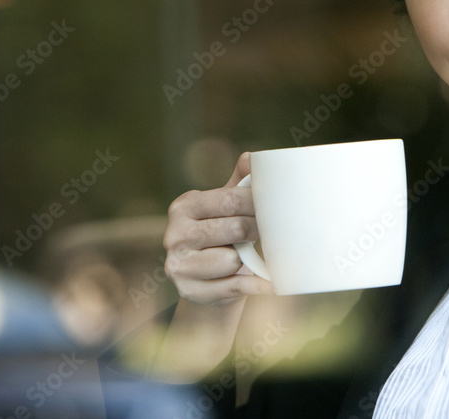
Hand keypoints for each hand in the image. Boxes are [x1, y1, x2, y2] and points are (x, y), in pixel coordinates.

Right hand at [164, 152, 272, 304]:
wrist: (204, 281)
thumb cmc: (219, 235)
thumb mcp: (223, 208)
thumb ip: (236, 184)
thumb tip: (250, 158)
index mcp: (183, 207)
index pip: (229, 200)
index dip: (256, 202)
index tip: (274, 205)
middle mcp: (175, 235)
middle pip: (235, 228)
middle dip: (258, 229)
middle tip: (271, 230)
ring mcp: (179, 266)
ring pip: (233, 259)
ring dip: (248, 259)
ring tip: (250, 256)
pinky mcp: (189, 291)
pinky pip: (234, 286)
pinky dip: (256, 285)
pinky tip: (270, 284)